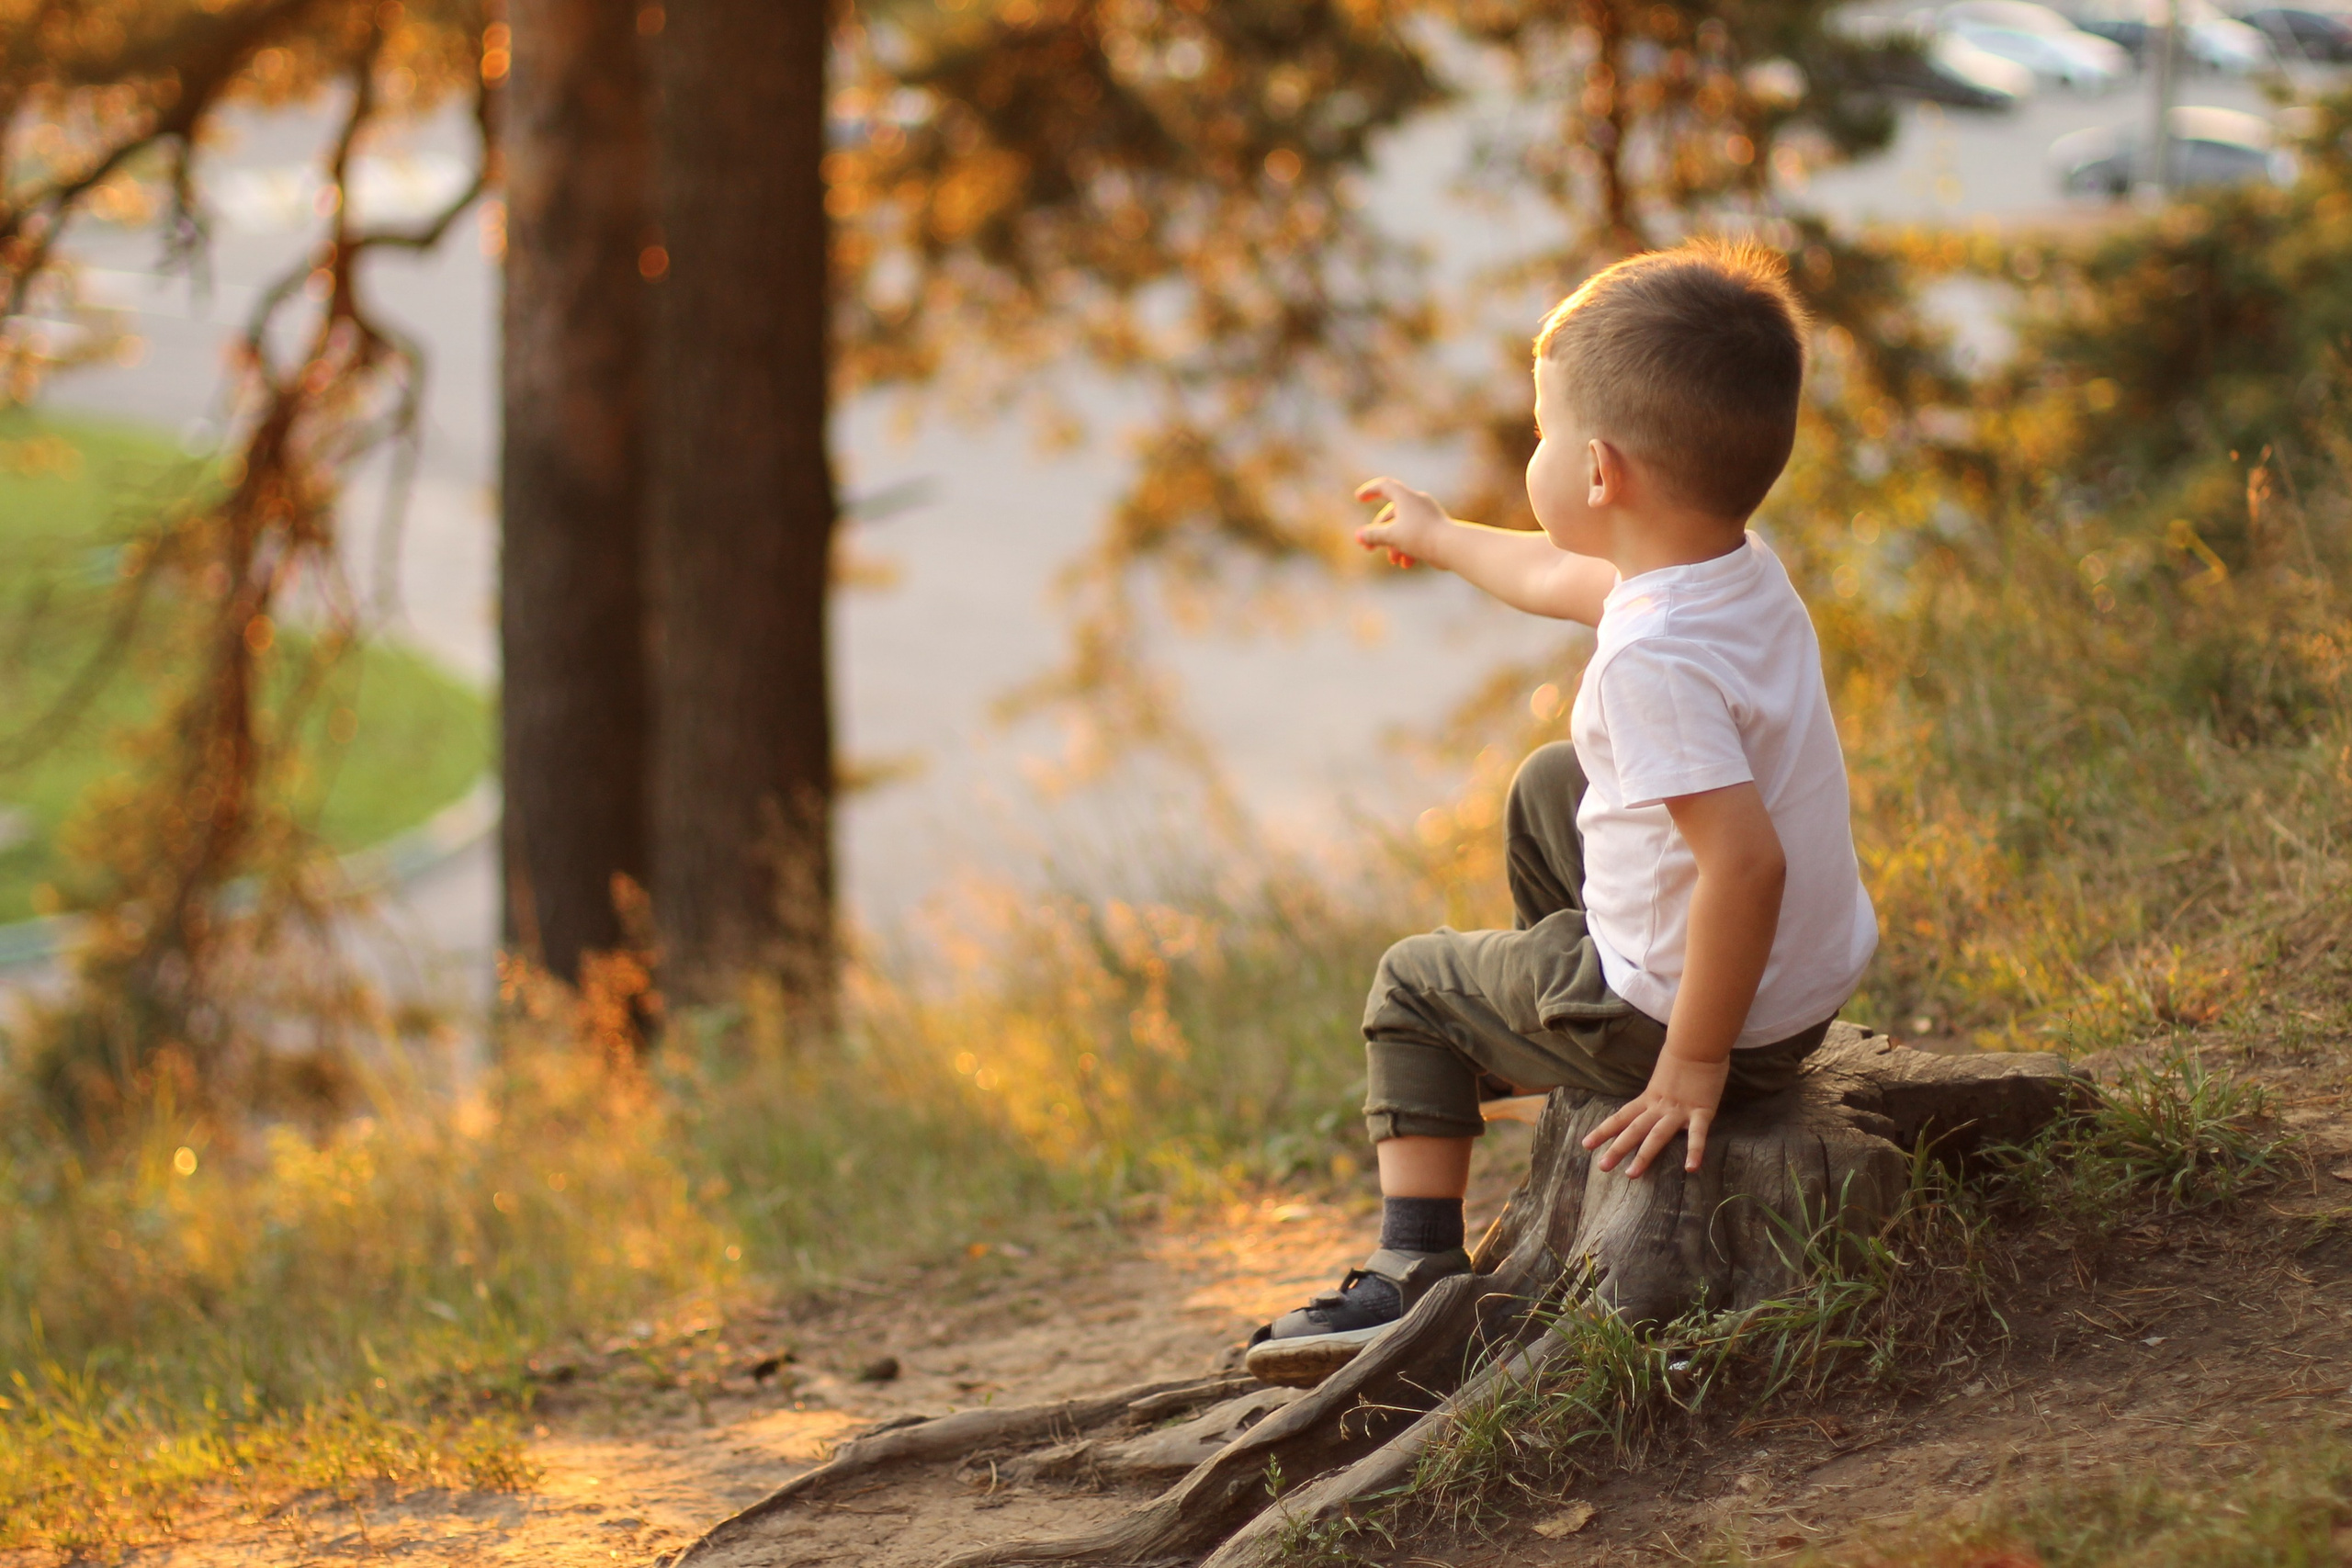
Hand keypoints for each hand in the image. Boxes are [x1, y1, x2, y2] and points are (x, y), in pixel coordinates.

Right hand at [1353, 476, 1447, 568]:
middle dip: (1379, 533)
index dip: (1370, 490)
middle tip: (1369, 549)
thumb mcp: (1392, 536)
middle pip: (1391, 513)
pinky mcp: (1436, 528)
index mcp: (1406, 497)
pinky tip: (1406, 564)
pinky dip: (1408, 547)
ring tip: (1394, 561)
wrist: (1453, 547)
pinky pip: (1416, 535)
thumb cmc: (1421, 537)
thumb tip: (1358, 536)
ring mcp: (1428, 514)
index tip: (1358, 498)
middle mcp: (1417, 502)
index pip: (1384, 486)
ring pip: (1403, 527)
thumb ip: (1373, 536)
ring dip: (1394, 544)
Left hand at [1580, 1049, 1730, 1176]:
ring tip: (1631, 1174)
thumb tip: (1653, 1101)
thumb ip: (1657, 1091)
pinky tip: (1692, 1168)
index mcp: (1648, 1098)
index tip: (1585, 1144)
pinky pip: (1698, 1134)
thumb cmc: (1682, 1055)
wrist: (1698, 1043)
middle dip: (1617, 1149)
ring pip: (1657, 1135)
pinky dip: (1695, 1151)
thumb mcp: (1661, 1076)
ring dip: (1644, 1155)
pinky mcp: (1702, 1111)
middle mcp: (1659, 1106)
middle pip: (1634, 1130)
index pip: (1621, 1116)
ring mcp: (1679, 1110)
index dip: (1603, 1131)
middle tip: (1602, 1166)